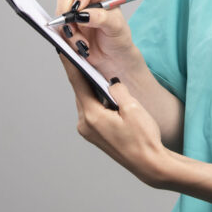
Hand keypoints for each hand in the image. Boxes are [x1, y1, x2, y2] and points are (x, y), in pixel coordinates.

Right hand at [55, 0, 143, 74]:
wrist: (112, 58)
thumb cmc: (119, 38)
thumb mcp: (116, 27)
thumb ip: (101, 18)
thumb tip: (83, 14)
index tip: (81, 6)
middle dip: (68, 9)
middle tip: (74, 25)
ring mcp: (74, 10)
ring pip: (60, 11)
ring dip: (69, 28)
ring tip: (83, 41)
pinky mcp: (67, 24)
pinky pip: (58, 27)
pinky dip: (67, 37)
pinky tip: (79, 44)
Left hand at [61, 54, 170, 187]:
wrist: (150, 164)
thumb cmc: (143, 139)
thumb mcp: (132, 108)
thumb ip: (117, 90)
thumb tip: (111, 81)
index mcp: (92, 116)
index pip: (77, 82)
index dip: (70, 63)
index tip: (62, 47)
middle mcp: (85, 124)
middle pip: (81, 92)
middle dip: (83, 74)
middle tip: (82, 54)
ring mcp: (89, 131)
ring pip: (88, 102)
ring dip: (93, 89)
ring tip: (98, 73)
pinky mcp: (95, 135)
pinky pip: (93, 111)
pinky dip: (98, 101)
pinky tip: (107, 95)